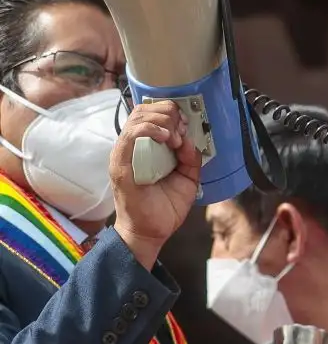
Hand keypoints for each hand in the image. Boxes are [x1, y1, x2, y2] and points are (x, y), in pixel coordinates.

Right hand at [110, 100, 199, 268]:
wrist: (150, 232)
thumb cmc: (164, 207)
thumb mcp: (187, 178)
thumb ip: (190, 158)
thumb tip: (190, 139)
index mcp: (145, 148)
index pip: (151, 115)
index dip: (171, 113)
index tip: (187, 125)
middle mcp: (132, 148)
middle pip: (143, 110)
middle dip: (168, 113)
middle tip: (182, 129)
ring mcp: (124, 155)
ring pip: (137, 118)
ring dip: (161, 120)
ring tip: (175, 137)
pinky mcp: (121, 166)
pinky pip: (130, 137)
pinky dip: (150, 130)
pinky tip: (166, 139)